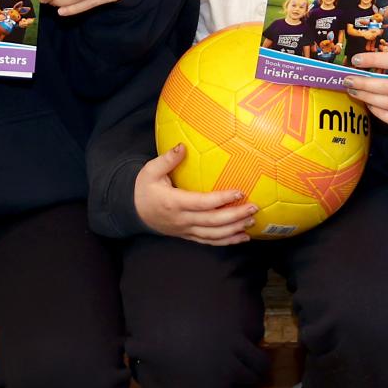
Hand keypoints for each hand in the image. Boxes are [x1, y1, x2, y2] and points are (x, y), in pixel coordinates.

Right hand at [134, 143, 256, 244]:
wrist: (134, 212)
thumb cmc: (144, 188)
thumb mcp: (150, 170)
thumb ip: (167, 159)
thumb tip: (183, 146)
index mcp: (174, 203)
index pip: (202, 203)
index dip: (221, 199)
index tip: (239, 192)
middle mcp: (182, 220)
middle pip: (212, 222)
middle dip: (235, 216)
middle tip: (254, 208)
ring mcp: (186, 230)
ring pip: (213, 235)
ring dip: (234, 230)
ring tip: (252, 221)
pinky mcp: (188, 236)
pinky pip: (210, 241)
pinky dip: (227, 241)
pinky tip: (242, 237)